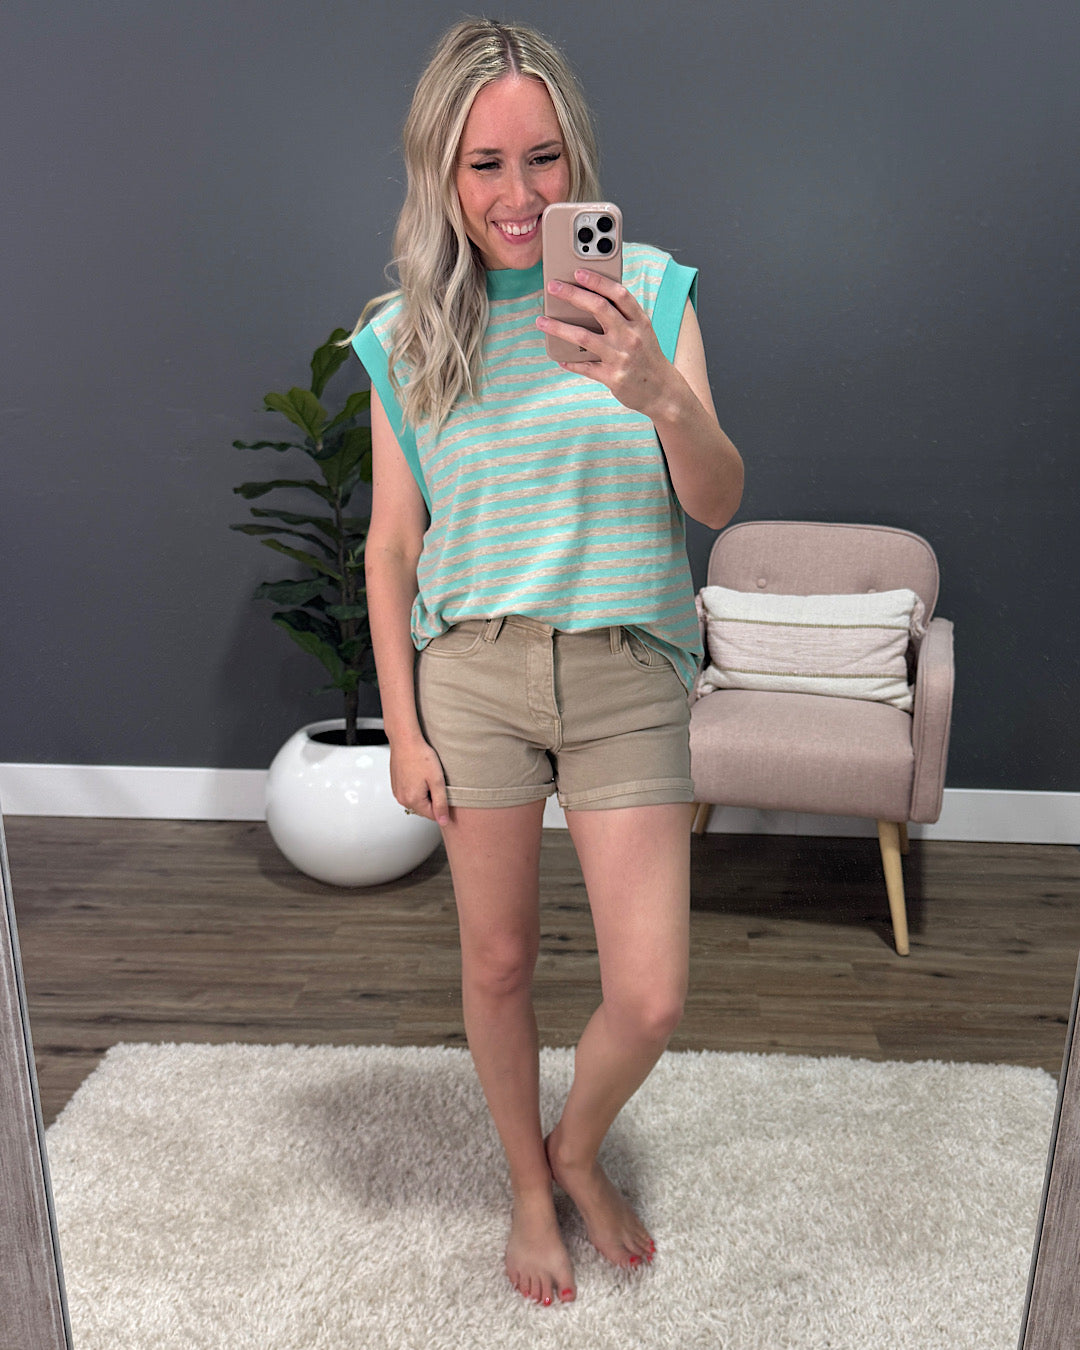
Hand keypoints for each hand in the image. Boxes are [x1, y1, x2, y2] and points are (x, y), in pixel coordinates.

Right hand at [389, 733, 449, 826]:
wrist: (405, 740)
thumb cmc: (420, 756)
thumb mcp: (437, 781)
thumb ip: (441, 804)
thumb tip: (443, 821)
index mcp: (412, 800)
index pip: (433, 815)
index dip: (442, 805)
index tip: (445, 792)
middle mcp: (402, 798)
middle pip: (424, 809)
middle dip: (433, 799)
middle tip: (436, 781)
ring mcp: (397, 792)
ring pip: (417, 800)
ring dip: (425, 792)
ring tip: (427, 776)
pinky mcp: (396, 784)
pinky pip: (410, 792)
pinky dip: (417, 787)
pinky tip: (420, 774)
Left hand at [536, 269, 676, 418]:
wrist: (663, 391)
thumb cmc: (646, 356)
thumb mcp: (642, 332)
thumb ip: (623, 316)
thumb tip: (589, 299)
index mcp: (640, 321)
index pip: (619, 294)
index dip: (597, 281)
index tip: (577, 272)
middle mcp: (631, 336)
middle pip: (598, 308)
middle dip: (573, 294)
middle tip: (553, 287)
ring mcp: (621, 357)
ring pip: (583, 337)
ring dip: (558, 327)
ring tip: (541, 321)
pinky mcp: (613, 378)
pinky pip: (585, 367)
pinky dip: (570, 361)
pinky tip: (558, 357)